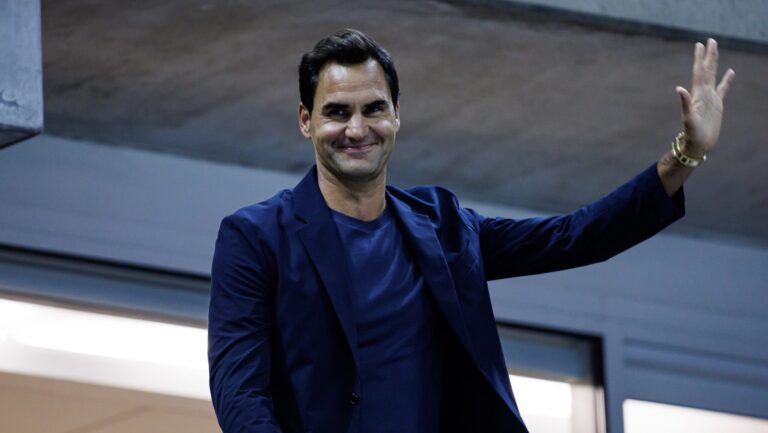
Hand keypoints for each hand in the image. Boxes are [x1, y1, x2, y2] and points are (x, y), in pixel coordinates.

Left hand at [675, 38, 734, 157]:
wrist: (697, 145)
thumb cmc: (692, 134)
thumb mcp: (688, 119)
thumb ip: (685, 104)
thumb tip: (679, 89)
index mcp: (698, 95)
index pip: (699, 72)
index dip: (700, 59)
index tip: (700, 44)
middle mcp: (703, 93)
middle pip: (706, 70)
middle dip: (708, 55)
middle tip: (709, 40)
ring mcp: (710, 98)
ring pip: (714, 76)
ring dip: (714, 63)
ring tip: (716, 50)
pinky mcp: (717, 105)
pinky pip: (724, 89)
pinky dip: (727, 80)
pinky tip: (731, 71)